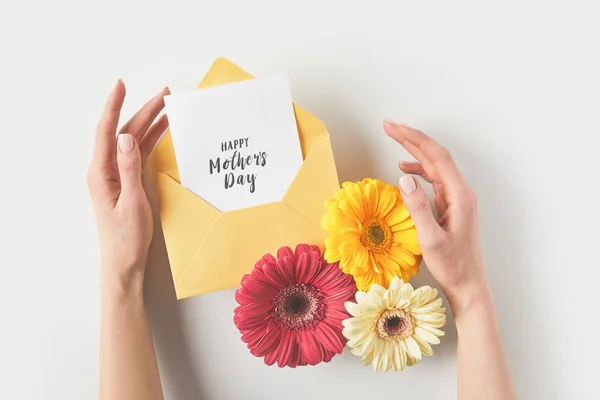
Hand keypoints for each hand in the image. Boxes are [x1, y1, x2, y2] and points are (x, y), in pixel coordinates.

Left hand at [87, 80, 168, 293]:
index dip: (114, 106)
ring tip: (168, 107)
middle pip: (124, 132)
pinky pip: (140, 154)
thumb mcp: (130, 203)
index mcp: (101, 173)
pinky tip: (164, 130)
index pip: (106, 132)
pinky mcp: (128, 181)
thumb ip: (129, 169)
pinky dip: (152, 140)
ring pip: (134, 141)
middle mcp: (107, 170)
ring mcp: (118, 175)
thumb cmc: (126, 238)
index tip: (121, 85)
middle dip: (143, 111)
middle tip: (165, 94)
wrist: (124, 261)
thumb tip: (127, 136)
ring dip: (150, 123)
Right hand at [383, 119, 487, 312]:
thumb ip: (417, 207)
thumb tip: (404, 177)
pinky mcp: (451, 207)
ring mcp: (456, 199)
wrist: (468, 286)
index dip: (414, 139)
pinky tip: (405, 171)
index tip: (393, 128)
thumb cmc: (452, 266)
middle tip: (389, 126)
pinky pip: (434, 180)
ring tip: (394, 140)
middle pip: (436, 156)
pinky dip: (419, 171)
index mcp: (459, 196)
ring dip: (414, 152)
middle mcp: (460, 193)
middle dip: (412, 139)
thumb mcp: (430, 238)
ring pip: (435, 166)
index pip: (436, 157)